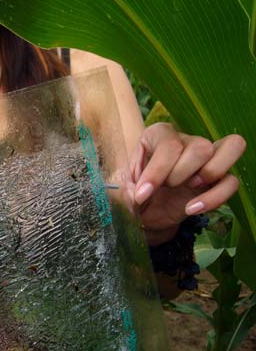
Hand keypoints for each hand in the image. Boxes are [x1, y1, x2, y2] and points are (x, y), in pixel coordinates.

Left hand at [130, 123, 245, 245]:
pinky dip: (215, 197)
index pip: (169, 143)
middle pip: (201, 146)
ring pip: (230, 147)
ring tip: (188, 188)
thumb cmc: (130, 194)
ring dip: (209, 173)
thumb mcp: (118, 191)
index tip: (142, 194)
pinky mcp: (217, 181)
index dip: (157, 171)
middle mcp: (185, 141)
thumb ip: (123, 191)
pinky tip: (192, 208)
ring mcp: (205, 159)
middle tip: (166, 187)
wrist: (143, 214)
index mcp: (158, 136)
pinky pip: (232, 182)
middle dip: (181, 173)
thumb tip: (136, 194)